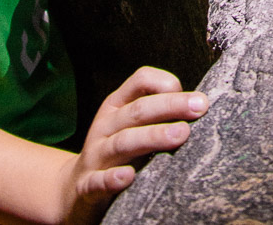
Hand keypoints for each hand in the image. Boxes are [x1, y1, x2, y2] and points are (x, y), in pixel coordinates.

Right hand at [61, 67, 206, 222]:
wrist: (73, 192)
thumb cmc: (115, 154)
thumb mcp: (130, 127)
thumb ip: (156, 115)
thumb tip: (198, 105)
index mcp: (116, 106)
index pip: (140, 80)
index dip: (166, 83)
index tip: (196, 98)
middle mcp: (105, 126)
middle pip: (138, 110)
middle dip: (170, 106)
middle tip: (199, 107)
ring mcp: (95, 156)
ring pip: (123, 142)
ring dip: (152, 136)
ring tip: (180, 134)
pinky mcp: (87, 187)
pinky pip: (98, 181)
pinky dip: (112, 179)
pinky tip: (128, 176)